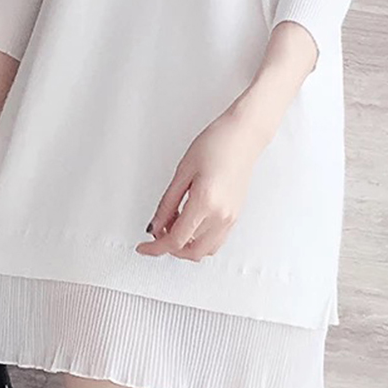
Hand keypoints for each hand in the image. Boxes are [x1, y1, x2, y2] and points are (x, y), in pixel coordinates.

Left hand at [135, 100, 270, 261]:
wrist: (243, 135)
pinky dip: (200, 241)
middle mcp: (221, 215)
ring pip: (204, 251)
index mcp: (205, 202)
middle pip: (191, 251)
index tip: (143, 247)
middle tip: (157, 233)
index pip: (176, 239)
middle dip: (170, 248)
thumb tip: (155, 225)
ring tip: (173, 225)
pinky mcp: (235, 215)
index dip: (155, 247)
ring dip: (186, 246)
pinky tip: (190, 224)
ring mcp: (230, 217)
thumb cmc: (216, 144)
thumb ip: (167, 203)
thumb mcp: (183, 171)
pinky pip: (216, 241)